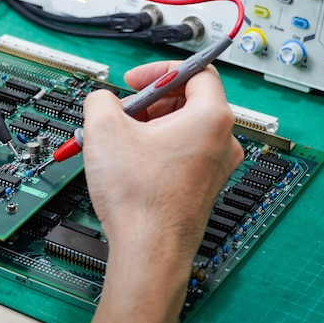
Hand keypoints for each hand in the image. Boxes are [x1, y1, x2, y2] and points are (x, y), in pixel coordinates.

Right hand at [82, 62, 242, 322]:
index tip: (136, 81)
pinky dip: (157, 149)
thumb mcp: (104, 129)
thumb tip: (102, 100)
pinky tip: (130, 163)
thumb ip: (101, 99)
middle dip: (150, 101)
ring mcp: (216, 167)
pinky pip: (181, 153)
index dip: (159, 70)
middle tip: (123, 113)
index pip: (196, 71)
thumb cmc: (140, 200)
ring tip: (120, 142)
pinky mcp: (203, 187)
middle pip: (188, 100)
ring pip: (182, 128)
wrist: (149, 252)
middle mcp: (222, 142)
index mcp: (211, 118)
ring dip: (150, 126)